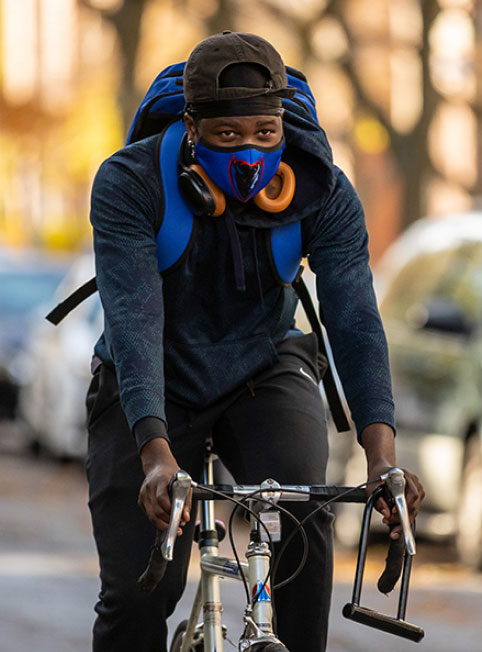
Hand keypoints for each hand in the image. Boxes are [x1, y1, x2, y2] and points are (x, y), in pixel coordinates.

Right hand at [138, 438, 191, 531]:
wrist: (158, 466)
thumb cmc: (172, 474)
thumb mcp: (183, 483)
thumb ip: (186, 502)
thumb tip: (185, 517)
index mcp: (160, 480)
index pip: (162, 498)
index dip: (169, 510)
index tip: (178, 518)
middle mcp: (149, 487)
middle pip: (156, 510)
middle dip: (168, 521)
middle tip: (178, 526)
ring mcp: (143, 494)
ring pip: (151, 515)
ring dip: (163, 524)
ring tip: (172, 526)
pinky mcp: (140, 500)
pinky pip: (149, 514)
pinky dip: (157, 520)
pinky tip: (164, 520)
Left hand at [361, 423, 424, 540]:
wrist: (381, 470)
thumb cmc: (376, 478)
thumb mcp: (371, 489)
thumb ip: (378, 501)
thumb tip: (386, 514)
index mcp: (403, 475)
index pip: (412, 494)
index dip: (405, 506)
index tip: (393, 513)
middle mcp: (413, 481)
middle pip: (414, 505)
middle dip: (401, 518)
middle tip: (388, 522)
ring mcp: (417, 488)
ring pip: (415, 510)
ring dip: (403, 519)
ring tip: (389, 521)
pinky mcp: (417, 495)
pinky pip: (414, 509)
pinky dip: (405, 516)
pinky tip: (395, 518)